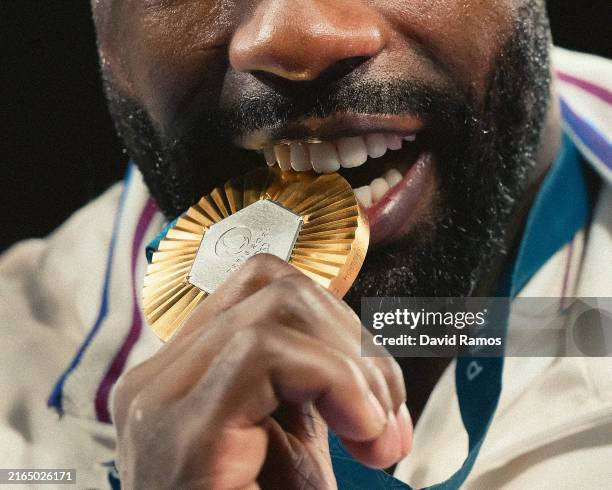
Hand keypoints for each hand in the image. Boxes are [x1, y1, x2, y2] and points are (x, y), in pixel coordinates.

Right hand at [112, 254, 411, 488]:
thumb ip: (310, 384)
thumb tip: (364, 343)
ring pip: (274, 309)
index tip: (371, 387)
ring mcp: (161, 398)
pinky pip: (266, 353)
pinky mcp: (182, 429)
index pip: (259, 287)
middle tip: (385, 415)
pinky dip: (338, 382)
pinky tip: (364, 433)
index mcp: (185, 375)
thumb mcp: (293, 441)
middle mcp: (160, 378)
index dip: (333, 318)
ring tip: (378, 433)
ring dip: (354, 364)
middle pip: (273, 287)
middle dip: (354, 339)